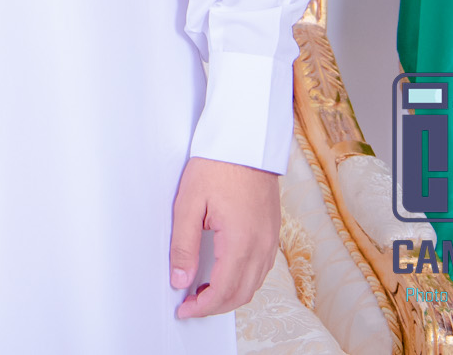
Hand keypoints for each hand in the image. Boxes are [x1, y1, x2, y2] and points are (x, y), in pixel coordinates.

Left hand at [170, 156, 279, 318]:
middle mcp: (261, 246)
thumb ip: (184, 245)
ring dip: (231, 295)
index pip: (224, 290)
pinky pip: (261, 269)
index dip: (203, 307)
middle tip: (190, 304)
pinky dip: (244, 280)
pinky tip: (224, 274)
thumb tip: (180, 280)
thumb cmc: (217, 166)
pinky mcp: (272, 232)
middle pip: (242, 294)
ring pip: (254, 284)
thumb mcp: (189, 204)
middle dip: (216, 306)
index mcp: (241, 241)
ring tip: (203, 291)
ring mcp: (270, 240)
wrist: (246, 142)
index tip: (184, 309)